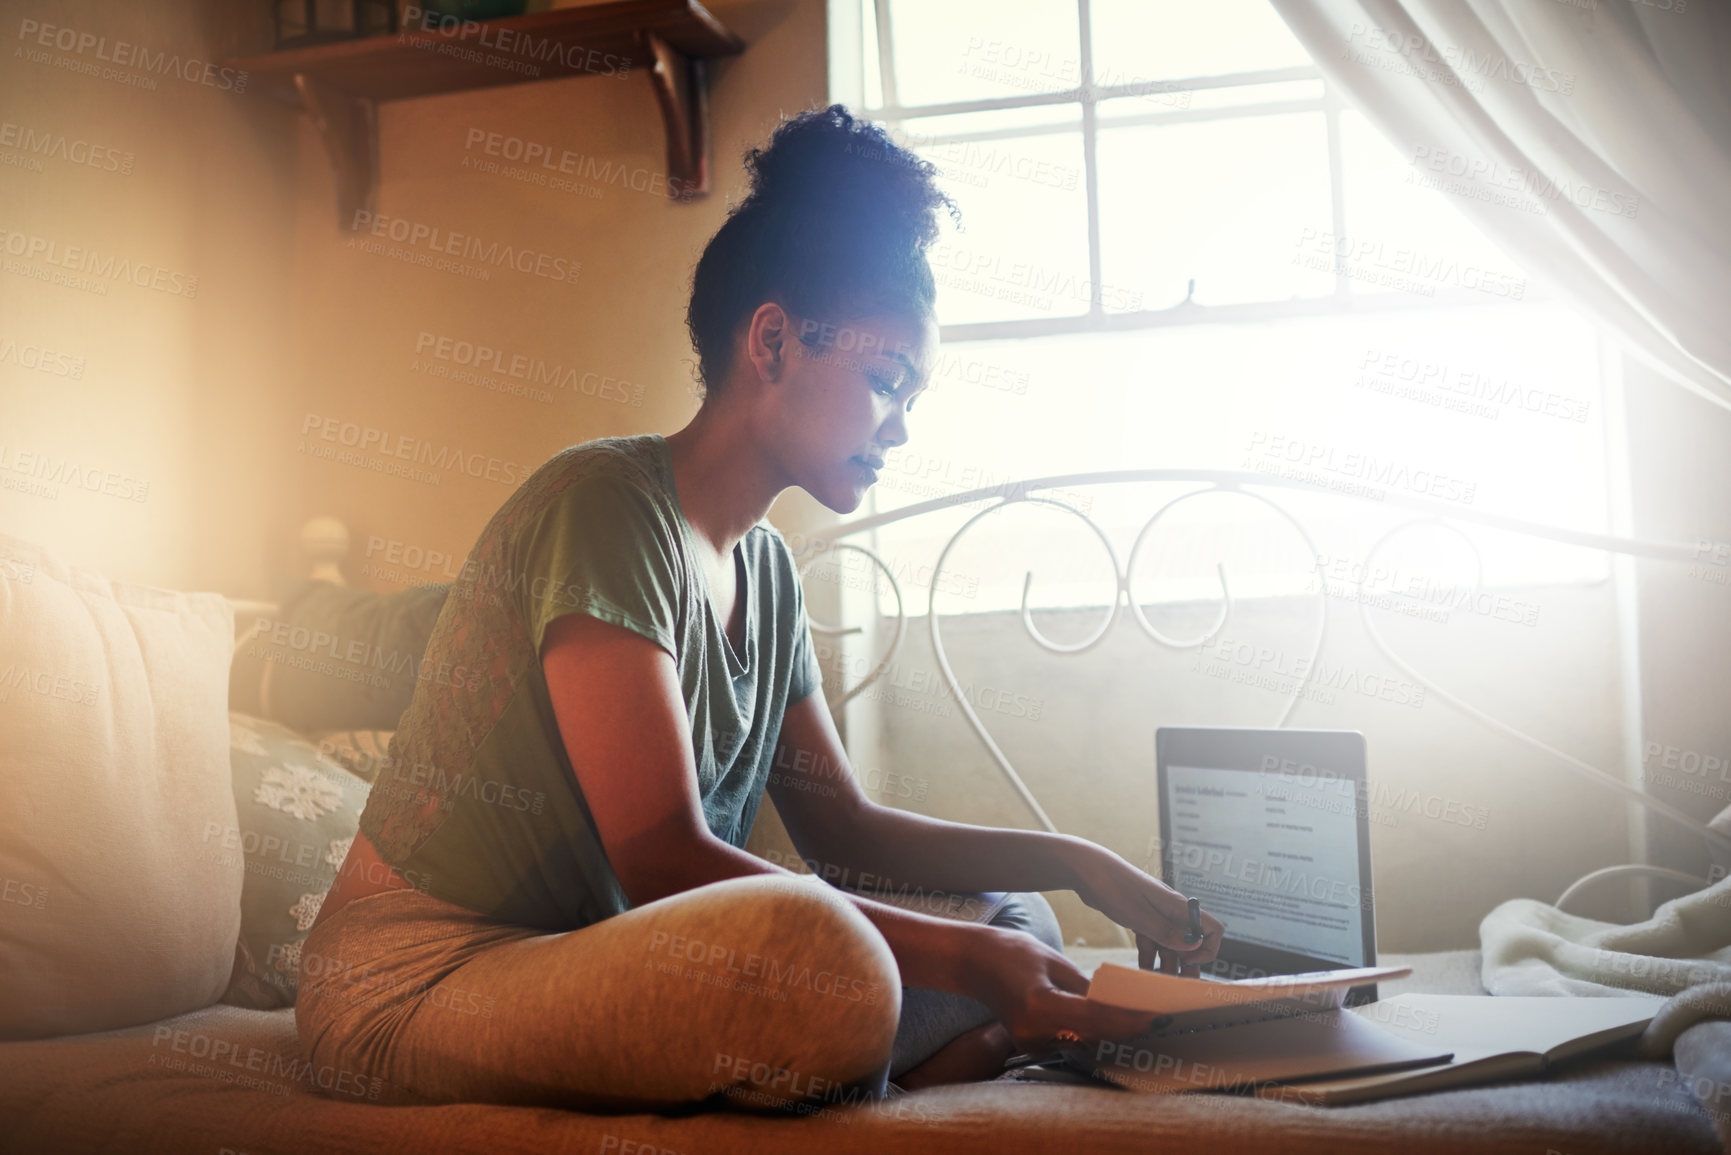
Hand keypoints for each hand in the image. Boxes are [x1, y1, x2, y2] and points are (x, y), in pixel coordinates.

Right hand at [962, 925, 1166, 1051]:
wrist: (972, 963)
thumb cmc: (1009, 953)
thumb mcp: (1053, 961)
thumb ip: (1085, 986)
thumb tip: (1119, 1001)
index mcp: (1040, 1006)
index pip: (1097, 1017)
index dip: (1130, 1018)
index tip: (1158, 1016)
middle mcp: (1035, 1032)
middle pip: (1094, 1036)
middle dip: (1127, 1028)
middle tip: (1160, 1020)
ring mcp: (1031, 1042)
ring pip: (1084, 1042)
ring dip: (1112, 1033)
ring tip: (1143, 1021)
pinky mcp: (1032, 1043)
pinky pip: (1071, 1040)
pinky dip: (1093, 1033)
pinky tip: (1112, 1023)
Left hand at [1072, 851, 1223, 975]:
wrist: (1086, 869)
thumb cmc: (1113, 886)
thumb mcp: (1139, 914)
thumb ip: (1166, 932)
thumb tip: (1195, 946)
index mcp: (1177, 907)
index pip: (1211, 928)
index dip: (1207, 948)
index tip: (1188, 961)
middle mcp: (1171, 911)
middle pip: (1190, 941)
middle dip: (1187, 964)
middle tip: (1176, 986)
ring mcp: (1155, 914)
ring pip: (1169, 944)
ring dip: (1167, 964)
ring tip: (1158, 984)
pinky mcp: (1140, 917)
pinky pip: (1151, 940)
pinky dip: (1149, 956)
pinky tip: (1142, 972)